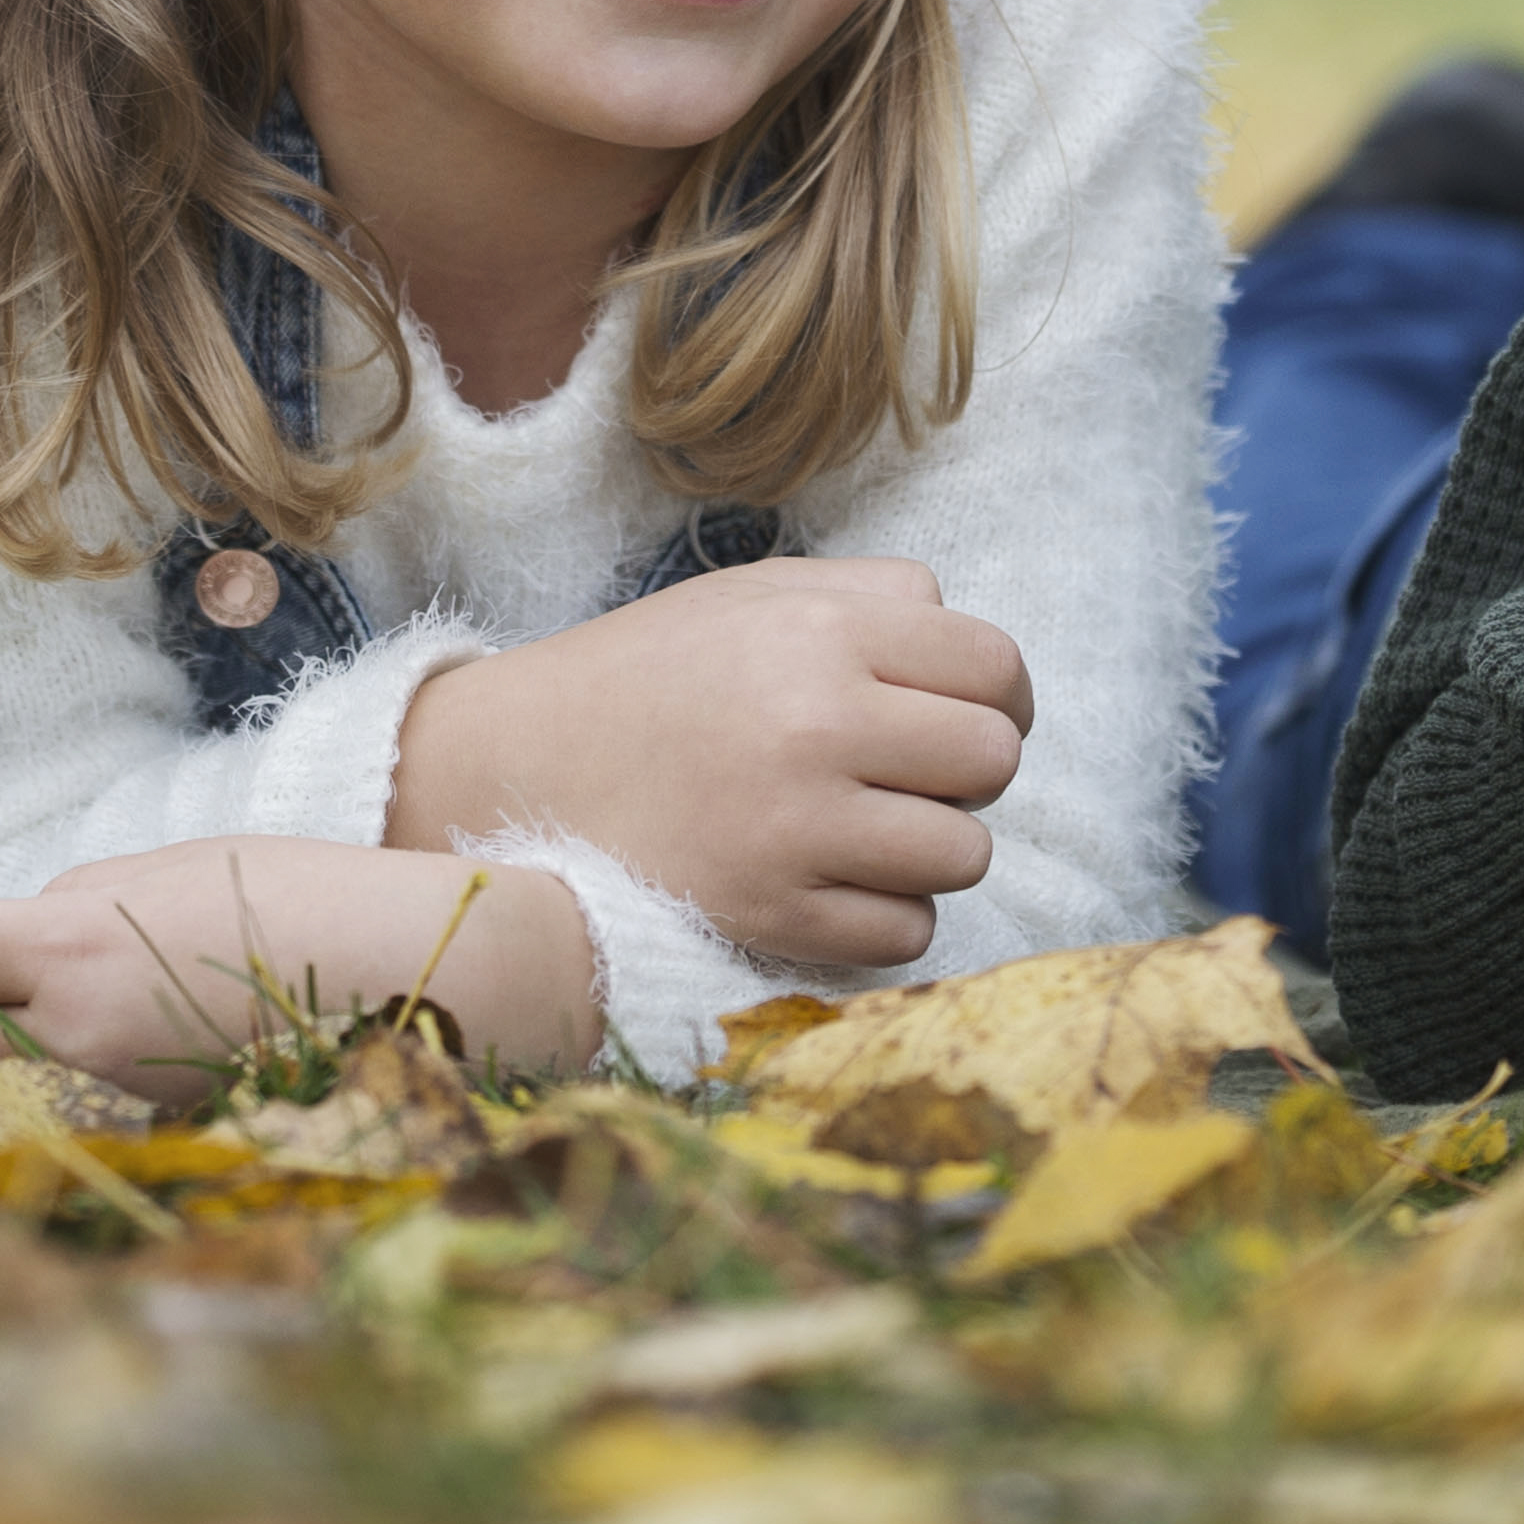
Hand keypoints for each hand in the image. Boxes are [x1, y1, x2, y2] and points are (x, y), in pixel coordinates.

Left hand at [0, 838, 600, 1099]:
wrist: (412, 977)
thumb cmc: (301, 898)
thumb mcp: (176, 863)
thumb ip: (81, 898)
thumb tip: (21, 934)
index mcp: (70, 942)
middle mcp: (72, 1032)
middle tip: (47, 987)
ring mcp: (112, 1098)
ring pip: (9, 1088)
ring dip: (31, 1060)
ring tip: (111, 1022)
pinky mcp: (153, 1138)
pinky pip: (82, 1119)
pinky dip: (95, 1097)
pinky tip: (159, 1056)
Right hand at [383, 555, 1032, 968]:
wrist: (520, 765)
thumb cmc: (650, 672)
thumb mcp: (752, 593)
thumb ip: (872, 594)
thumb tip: (964, 633)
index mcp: (822, 634)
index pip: (996, 668)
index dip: (1003, 695)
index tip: (972, 712)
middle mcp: (818, 727)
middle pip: (994, 761)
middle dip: (970, 769)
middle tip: (915, 771)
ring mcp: (794, 829)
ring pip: (965, 855)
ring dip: (934, 845)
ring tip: (872, 825)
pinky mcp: (768, 913)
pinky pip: (905, 931)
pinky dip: (889, 913)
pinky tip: (838, 879)